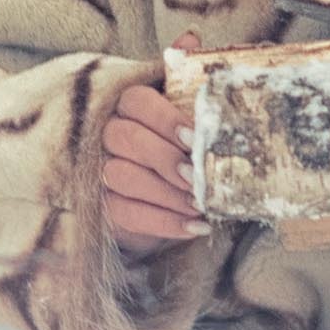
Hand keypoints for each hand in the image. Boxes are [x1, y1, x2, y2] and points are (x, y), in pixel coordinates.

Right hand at [100, 83, 203, 250]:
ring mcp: (103, 169)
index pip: (137, 102)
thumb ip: (204, 126)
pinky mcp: (107, 205)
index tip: (194, 139)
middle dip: (165, 159)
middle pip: (126, 137)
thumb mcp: (195, 134)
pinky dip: (164, 222)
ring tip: (199, 205)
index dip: (165, 119)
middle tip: (196, 177)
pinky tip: (194, 227)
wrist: (172, 197)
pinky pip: (127, 213)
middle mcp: (110, 134)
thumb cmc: (187, 153)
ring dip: (166, 193)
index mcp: (131, 106)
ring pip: (122, 176)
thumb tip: (226, 128)